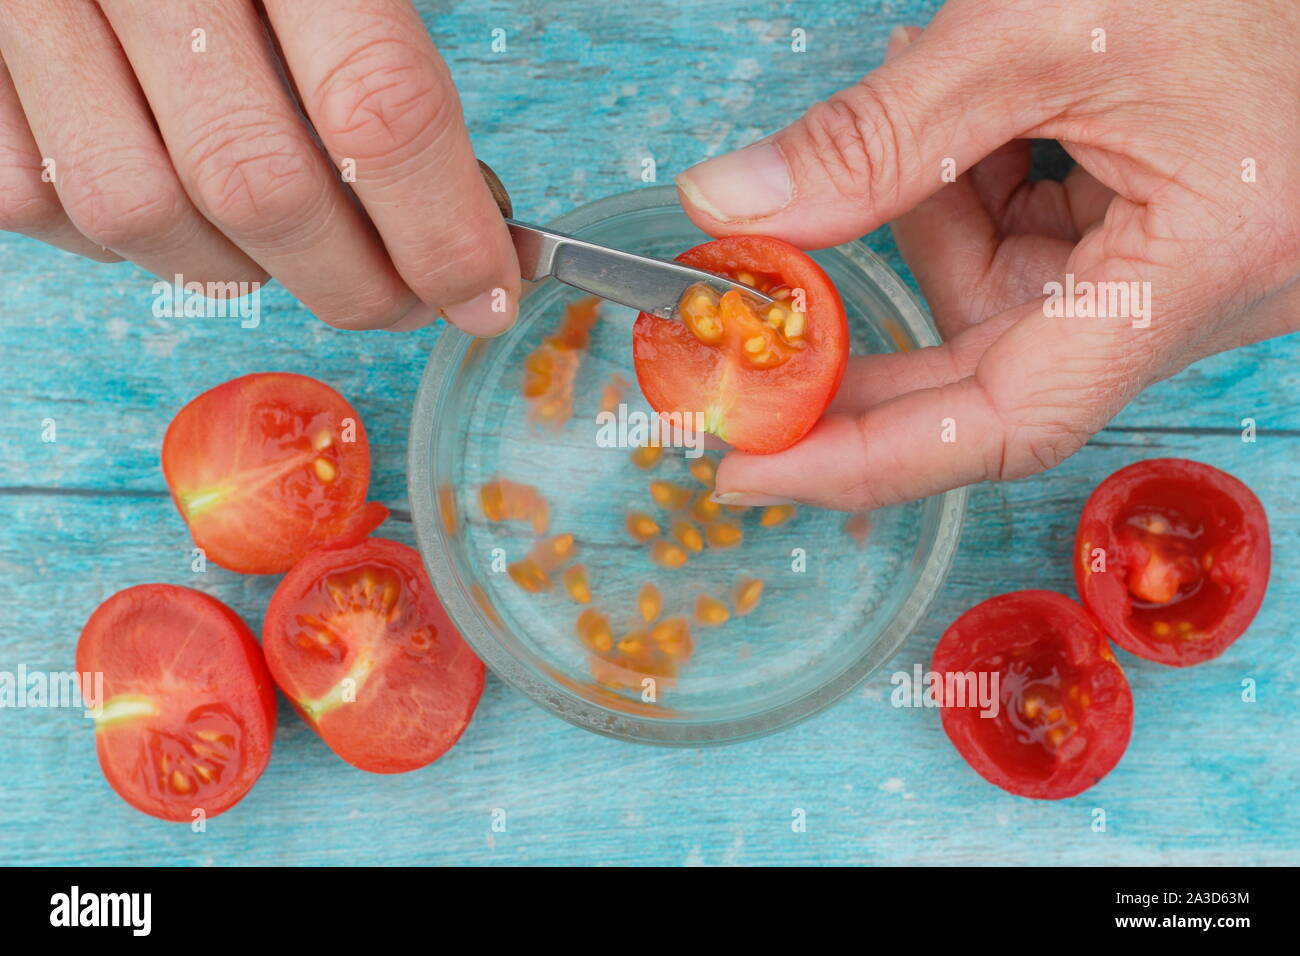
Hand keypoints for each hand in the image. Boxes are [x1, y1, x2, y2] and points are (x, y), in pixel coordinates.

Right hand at [0, 0, 517, 333]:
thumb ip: (383, 47)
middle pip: (261, 187)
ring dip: (237, 267)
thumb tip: (467, 207)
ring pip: (141, 215)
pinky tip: (176, 205)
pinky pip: (36, 201)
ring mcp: (25, 5)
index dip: (442, 230)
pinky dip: (118, 238)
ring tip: (290, 246)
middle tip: (406, 300)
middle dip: (355, 283)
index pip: (379, 106)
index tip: (483, 294)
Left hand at [676, 0, 1299, 510]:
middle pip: (990, 374)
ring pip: (1000, 302)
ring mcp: (1183, 278)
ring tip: (932, 96)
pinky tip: (982, 121)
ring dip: (934, 213)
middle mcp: (1203, 300)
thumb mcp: (1033, 31)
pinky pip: (1034, 258)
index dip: (867, 458)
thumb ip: (876, 137)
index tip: (753, 465)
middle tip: (753, 320)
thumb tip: (731, 206)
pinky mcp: (1164, 246)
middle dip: (868, 338)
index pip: (1010, 422)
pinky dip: (977, 196)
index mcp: (1201, 266)